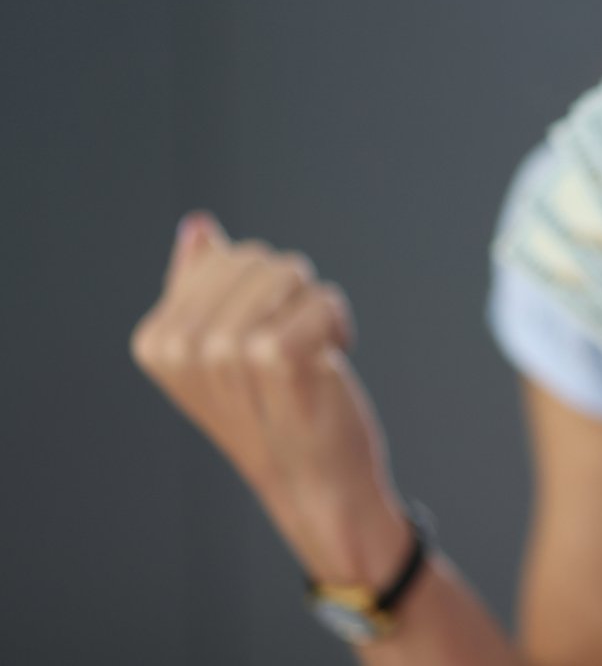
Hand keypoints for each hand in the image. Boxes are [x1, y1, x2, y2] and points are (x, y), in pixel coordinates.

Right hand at [132, 214, 410, 585]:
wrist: (313, 481)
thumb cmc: (274, 411)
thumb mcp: (227, 349)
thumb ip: (204, 287)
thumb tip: (196, 227)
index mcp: (157, 339)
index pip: (227, 256)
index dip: (263, 291)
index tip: (261, 341)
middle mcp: (180, 346)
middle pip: (258, 259)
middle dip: (292, 295)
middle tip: (290, 352)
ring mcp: (224, 353)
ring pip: (291, 273)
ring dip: (317, 310)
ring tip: (308, 358)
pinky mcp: (275, 357)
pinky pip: (321, 299)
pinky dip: (338, 323)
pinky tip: (329, 361)